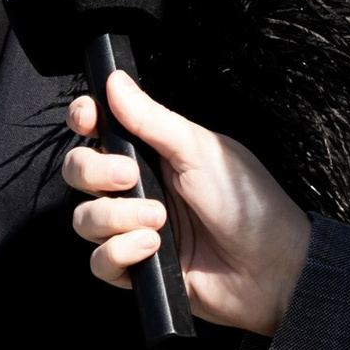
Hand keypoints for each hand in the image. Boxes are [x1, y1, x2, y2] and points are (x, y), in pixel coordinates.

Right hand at [61, 67, 312, 338]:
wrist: (271, 269)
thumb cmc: (248, 204)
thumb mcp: (200, 150)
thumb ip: (151, 118)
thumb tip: (115, 80)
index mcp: (153, 153)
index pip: (99, 128)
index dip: (84, 120)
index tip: (89, 119)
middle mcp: (137, 188)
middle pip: (78, 170)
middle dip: (95, 172)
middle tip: (130, 176)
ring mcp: (134, 228)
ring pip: (84, 219)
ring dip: (117, 217)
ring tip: (160, 222)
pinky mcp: (136, 268)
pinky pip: (99, 262)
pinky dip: (121, 253)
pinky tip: (152, 248)